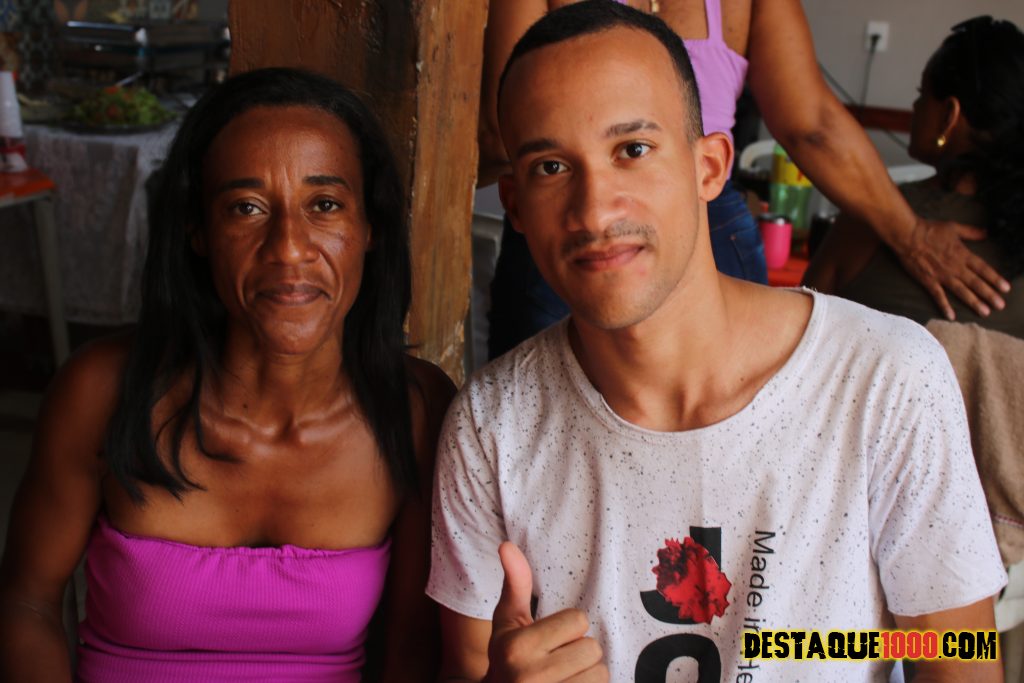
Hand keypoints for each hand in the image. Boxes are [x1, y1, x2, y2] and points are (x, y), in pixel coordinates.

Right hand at [485, 543, 607, 682]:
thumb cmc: (508, 655)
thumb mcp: (508, 620)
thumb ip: (516, 583)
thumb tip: (506, 544)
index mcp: (517, 647)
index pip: (578, 620)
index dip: (569, 627)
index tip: (551, 638)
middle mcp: (530, 677)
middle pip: (593, 649)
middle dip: (580, 651)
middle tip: (559, 659)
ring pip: (600, 674)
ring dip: (588, 673)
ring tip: (565, 675)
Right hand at [896, 218, 1009, 320]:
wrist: (908, 235)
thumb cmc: (930, 229)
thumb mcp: (954, 227)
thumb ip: (971, 232)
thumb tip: (986, 233)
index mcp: (963, 254)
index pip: (983, 269)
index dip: (995, 278)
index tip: (1005, 288)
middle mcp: (955, 267)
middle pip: (976, 283)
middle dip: (989, 294)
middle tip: (1000, 305)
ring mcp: (942, 275)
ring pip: (962, 291)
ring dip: (974, 302)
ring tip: (985, 312)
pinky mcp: (928, 280)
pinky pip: (938, 296)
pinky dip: (945, 306)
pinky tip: (951, 316)